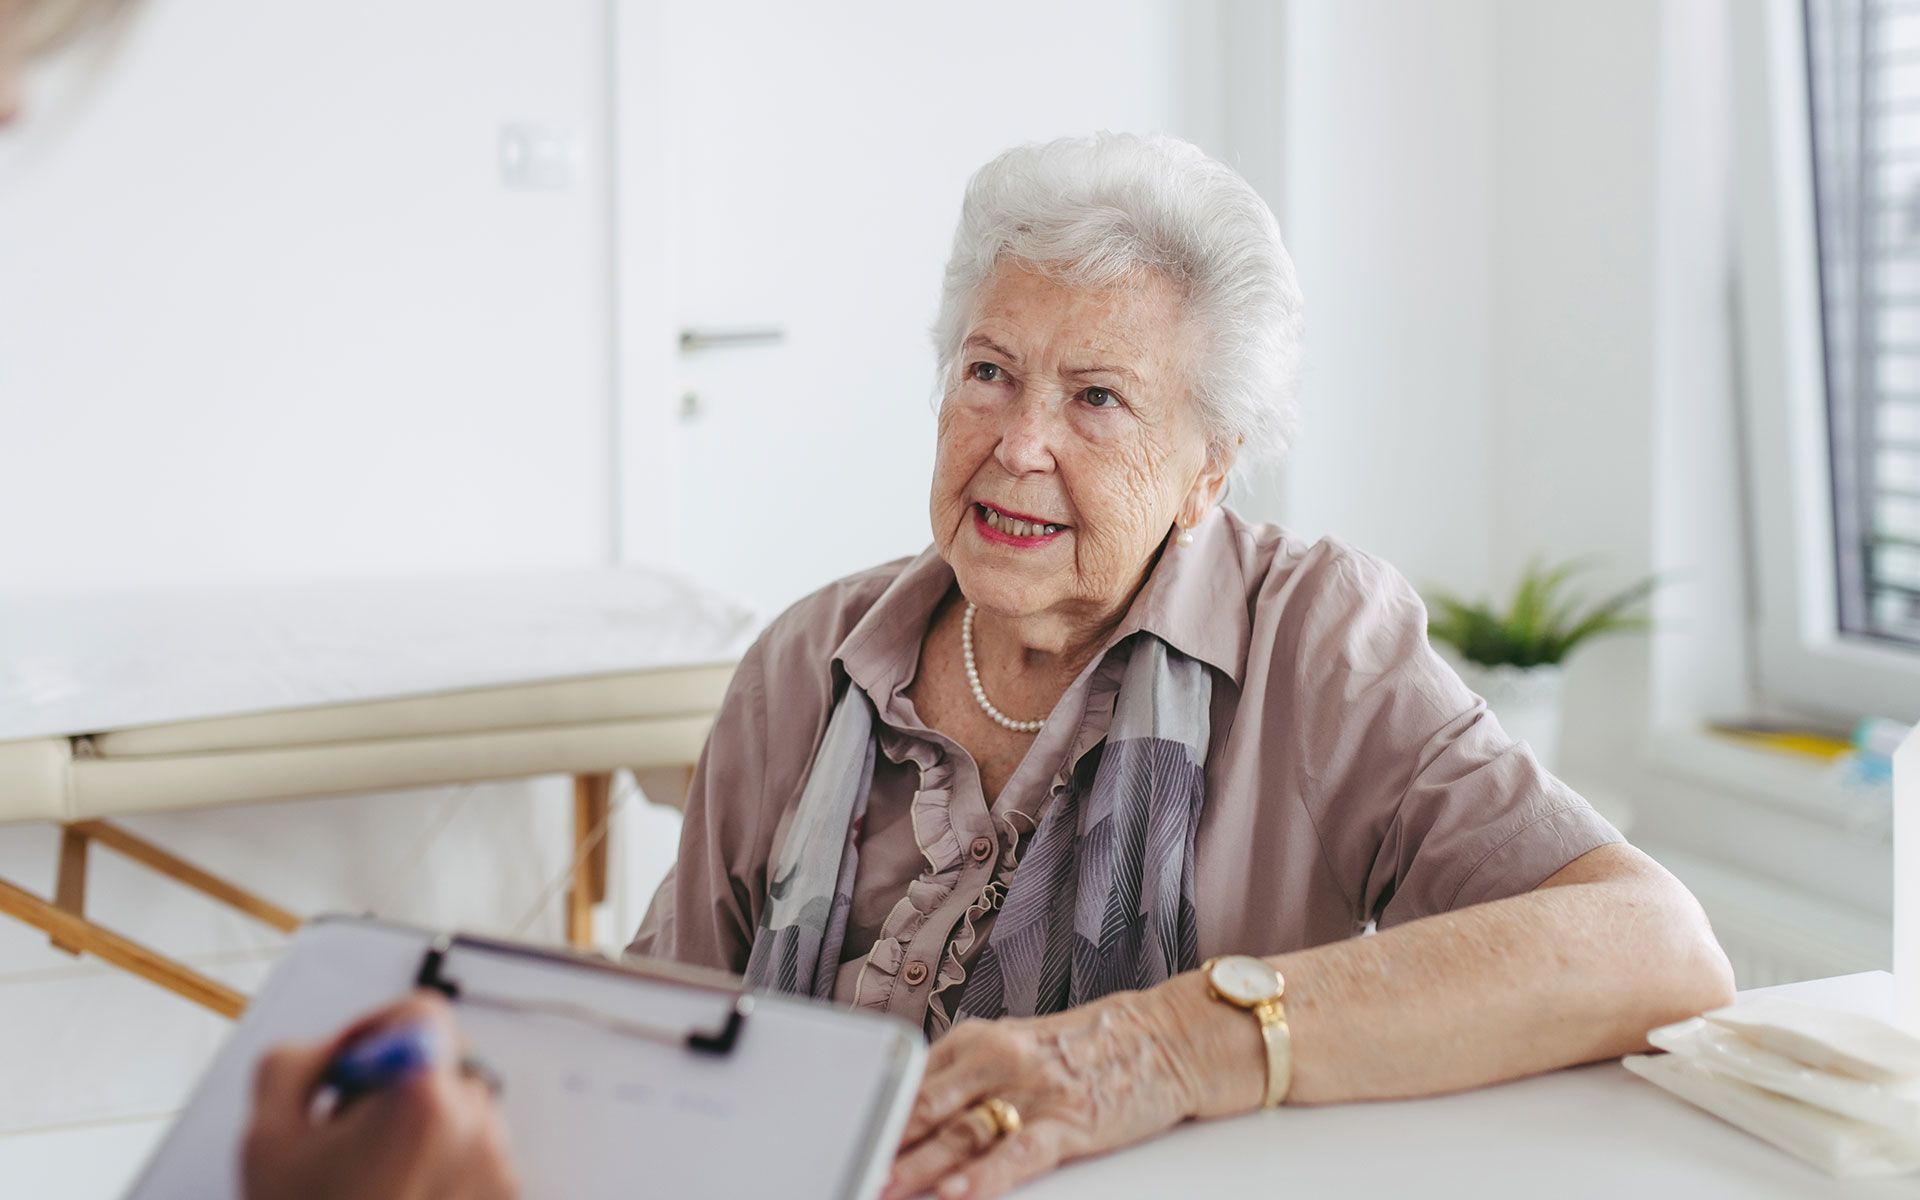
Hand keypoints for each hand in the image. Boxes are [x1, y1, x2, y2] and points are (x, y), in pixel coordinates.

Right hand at [242, 991, 517, 1199]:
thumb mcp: (266, 1137)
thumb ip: (298, 1063)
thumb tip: (340, 1048)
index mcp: (421, 1099)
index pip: (423, 1016)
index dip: (377, 1030)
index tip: (352, 1066)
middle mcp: (475, 1129)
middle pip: (444, 1067)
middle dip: (398, 1088)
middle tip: (349, 1134)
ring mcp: (498, 1173)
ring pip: (464, 1117)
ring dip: (424, 1132)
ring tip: (373, 1182)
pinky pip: (478, 1163)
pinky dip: (444, 1172)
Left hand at [883, 989, 1206, 1199]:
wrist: (1166, 1037)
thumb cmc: (1088, 1049)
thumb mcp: (1016, 1048)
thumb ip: (964, 1078)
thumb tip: (909, 1119)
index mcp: (978, 1039)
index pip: (913, 1081)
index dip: (876, 1116)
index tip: (846, 1139)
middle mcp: (1000, 1058)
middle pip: (927, 1108)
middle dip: (885, 1146)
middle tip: (853, 1170)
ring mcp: (1035, 1090)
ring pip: (963, 1133)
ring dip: (919, 1168)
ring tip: (887, 1189)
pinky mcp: (1070, 1120)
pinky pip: (1018, 1154)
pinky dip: (984, 1177)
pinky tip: (957, 1194)